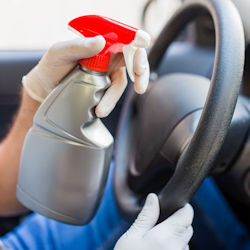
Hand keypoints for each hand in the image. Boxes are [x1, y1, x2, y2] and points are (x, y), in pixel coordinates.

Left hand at [23, 35, 149, 117]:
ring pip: (123, 81)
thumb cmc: (51, 67)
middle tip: (139, 85)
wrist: (45, 90)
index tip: (143, 44)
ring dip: (115, 97)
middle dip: (140, 71)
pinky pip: (113, 94)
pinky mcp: (104, 87)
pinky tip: (99, 109)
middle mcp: (107, 55)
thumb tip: (100, 41)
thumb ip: (79, 45)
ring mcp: (108, 72)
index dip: (137, 39)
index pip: (124, 37)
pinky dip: (109, 102)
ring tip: (101, 110)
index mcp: (100, 42)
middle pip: (133, 58)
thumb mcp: (60, 52)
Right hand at [114, 194, 193, 249]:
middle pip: (187, 228)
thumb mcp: (132, 237)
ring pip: (185, 242)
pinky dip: (174, 249)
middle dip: (177, 222)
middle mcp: (179, 248)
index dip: (183, 207)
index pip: (186, 215)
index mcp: (167, 236)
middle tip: (159, 225)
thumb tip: (153, 197)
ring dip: (176, 238)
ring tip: (156, 242)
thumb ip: (146, 216)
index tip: (177, 205)